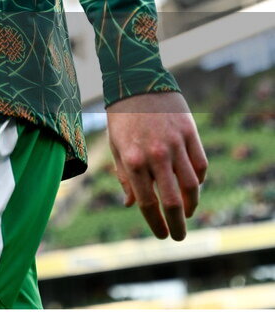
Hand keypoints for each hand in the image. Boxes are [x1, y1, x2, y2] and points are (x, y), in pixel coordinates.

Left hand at [106, 91, 207, 240]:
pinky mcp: (189, 132)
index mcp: (133, 159)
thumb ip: (125, 176)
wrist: (135, 79)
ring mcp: (174, 143)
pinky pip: (200, 164)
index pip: (148, 203)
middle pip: (172, 201)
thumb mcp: (115, 145)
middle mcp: (155, 154)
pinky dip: (199, 179)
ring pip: (192, 186)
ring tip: (188, 212)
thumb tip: (130, 205)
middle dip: (178, 224)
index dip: (156, 224)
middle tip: (180, 235)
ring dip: (191, 205)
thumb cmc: (122, 116)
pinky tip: (193, 185)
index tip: (162, 234)